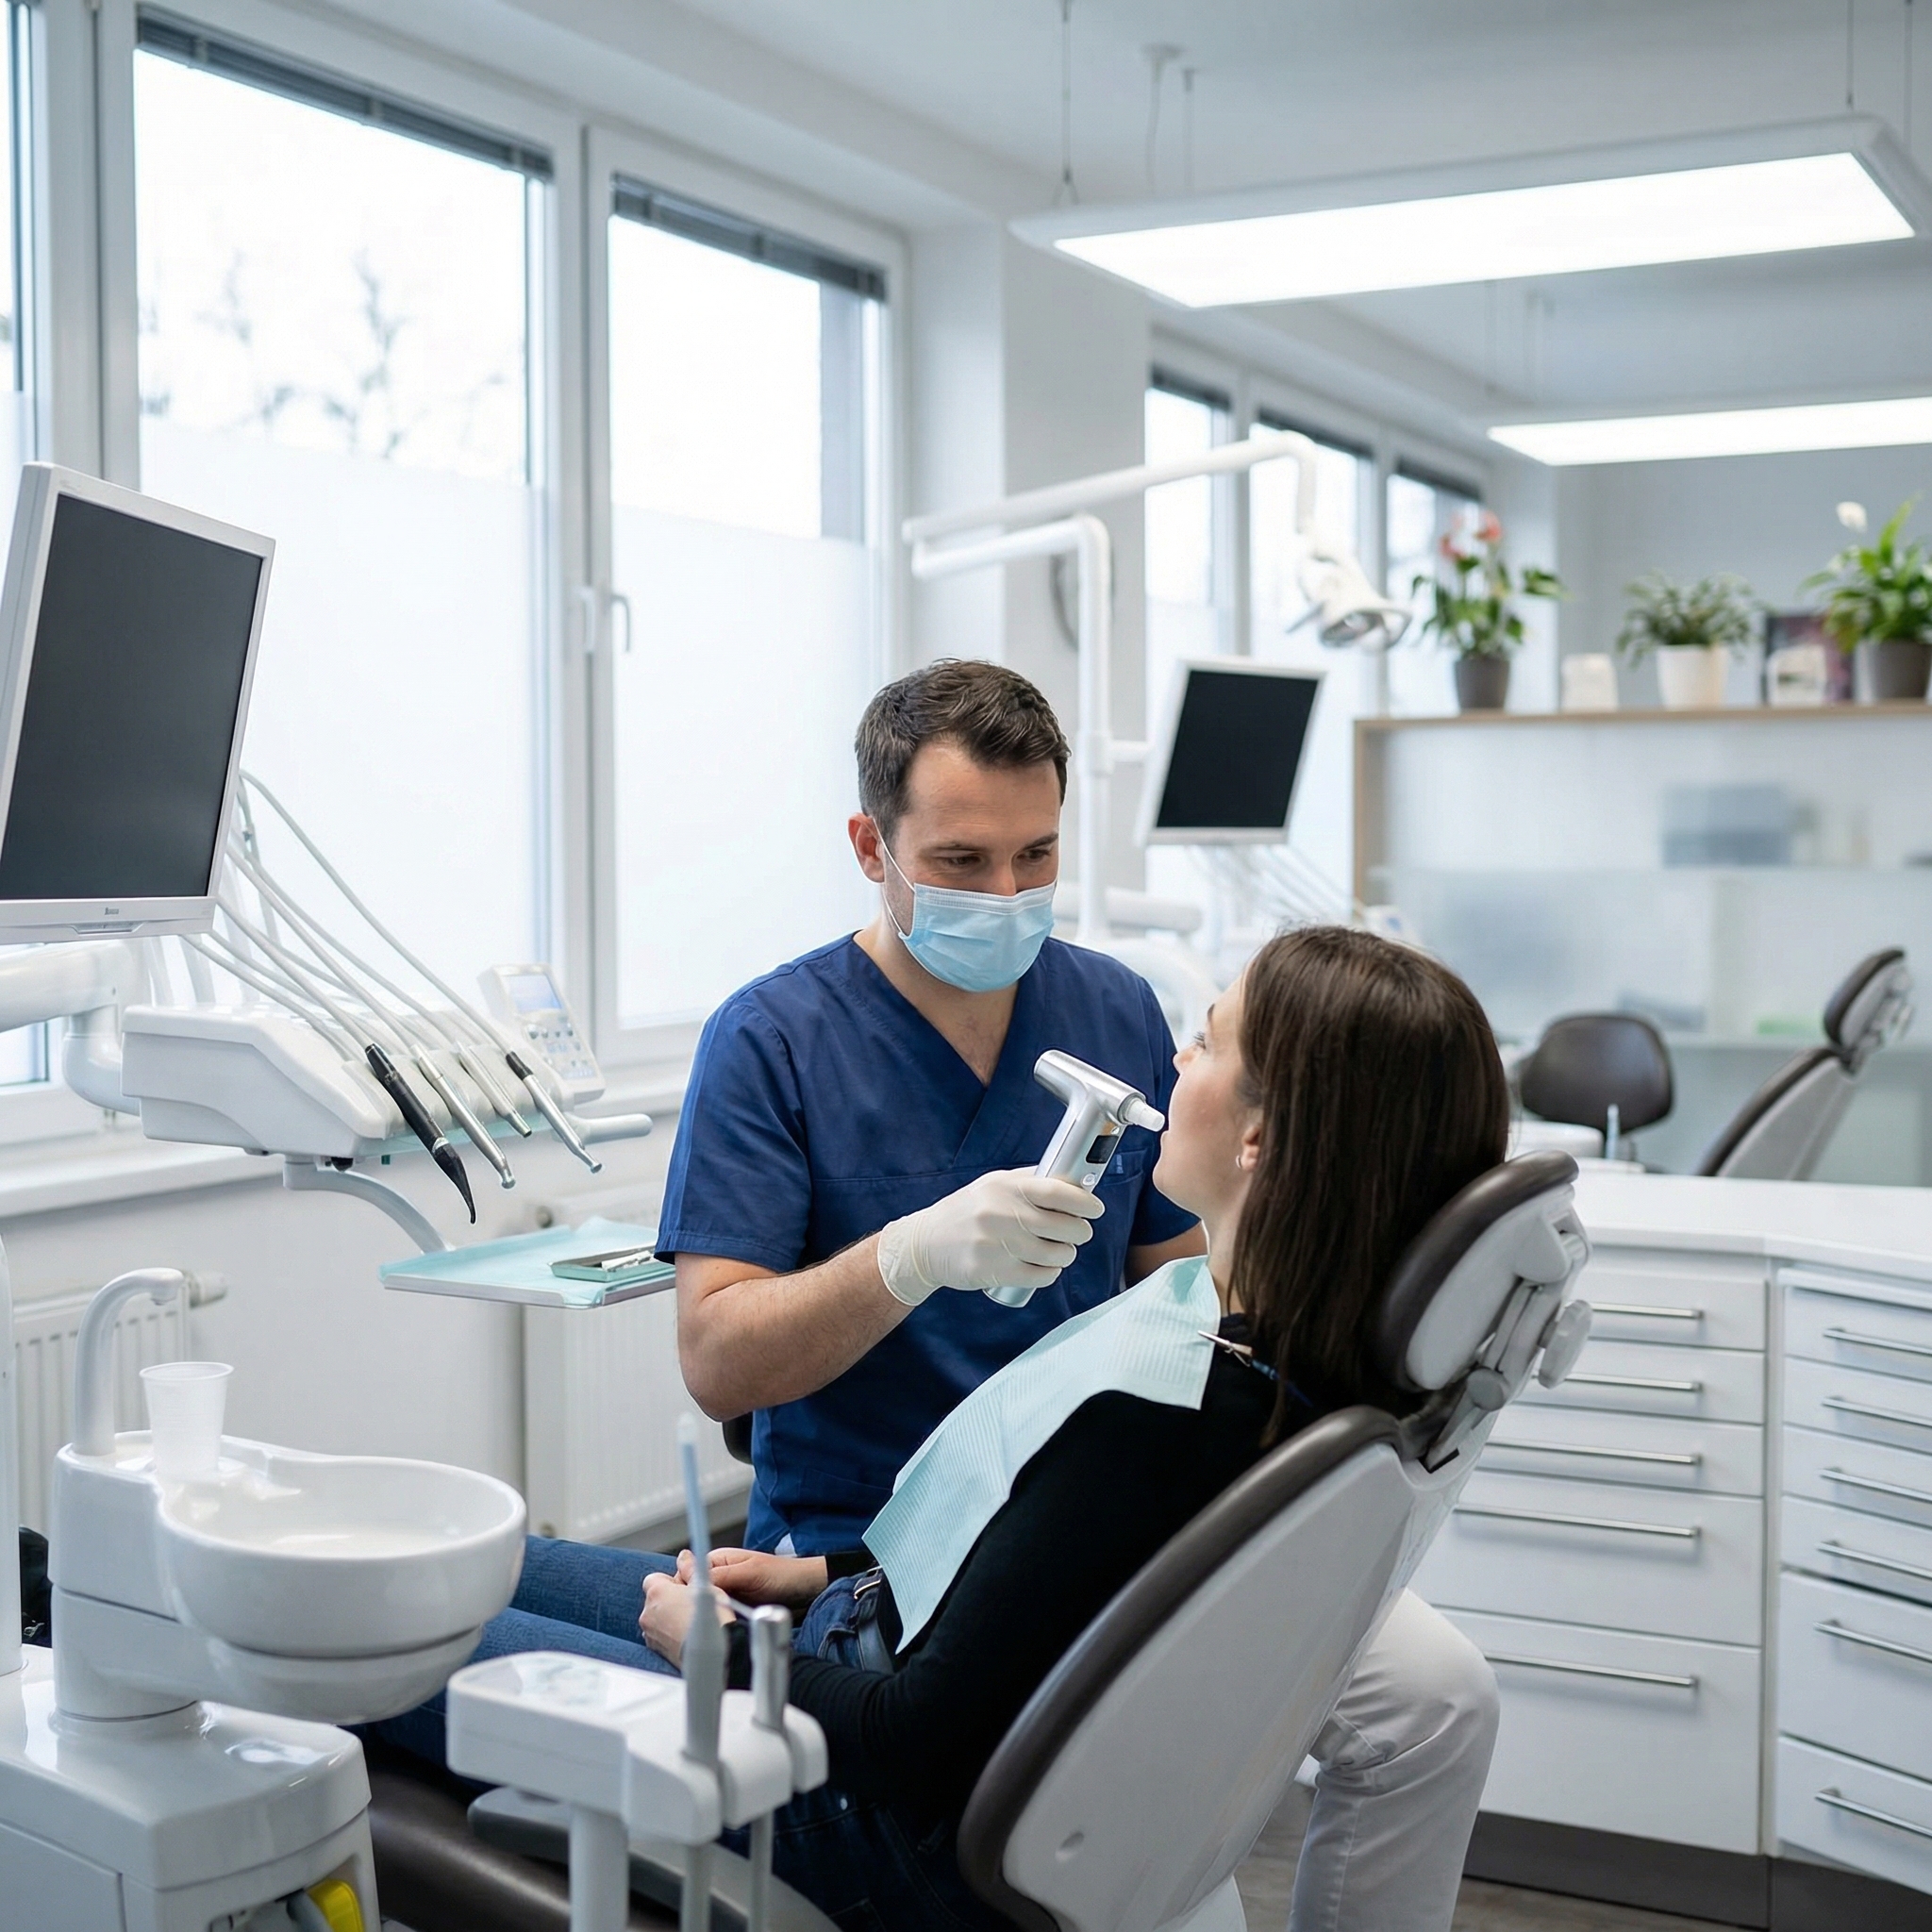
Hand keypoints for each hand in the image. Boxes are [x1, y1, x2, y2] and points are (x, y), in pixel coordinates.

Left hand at [640, 1569, 731, 1669]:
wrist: (712, 1658)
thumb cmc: (711, 1619)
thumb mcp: (705, 1585)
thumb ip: (690, 1568)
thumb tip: (684, 1556)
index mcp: (656, 1593)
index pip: (654, 1578)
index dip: (671, 1581)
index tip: (686, 1587)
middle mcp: (647, 1613)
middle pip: (655, 1599)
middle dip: (670, 1600)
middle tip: (692, 1604)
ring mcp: (650, 1635)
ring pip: (657, 1619)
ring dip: (669, 1618)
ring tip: (692, 1622)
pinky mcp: (655, 1652)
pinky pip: (660, 1636)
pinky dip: (670, 1635)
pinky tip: (688, 1636)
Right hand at [676, 1546, 827, 1614]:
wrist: (807, 1591)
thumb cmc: (783, 1575)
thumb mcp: (750, 1573)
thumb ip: (720, 1574)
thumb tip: (687, 1572)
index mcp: (717, 1561)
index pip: (685, 1576)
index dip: (684, 1591)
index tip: (689, 1606)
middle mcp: (718, 1577)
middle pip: (691, 1594)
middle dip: (693, 1607)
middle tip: (705, 1618)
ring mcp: (725, 1594)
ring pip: (703, 1608)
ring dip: (706, 1617)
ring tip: (712, 1627)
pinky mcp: (733, 1610)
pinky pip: (716, 1617)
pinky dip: (716, 1624)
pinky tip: (718, 1633)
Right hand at [877, 1168, 1103, 1306]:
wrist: (925, 1244)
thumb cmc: (966, 1212)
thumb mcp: (992, 1185)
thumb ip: (1029, 1181)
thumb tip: (1072, 1181)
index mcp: (1007, 1187)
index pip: (1059, 1192)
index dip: (1085, 1202)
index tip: (1096, 1209)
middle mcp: (1004, 1214)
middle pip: (1066, 1227)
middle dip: (1079, 1232)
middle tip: (1076, 1233)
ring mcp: (999, 1245)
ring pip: (1057, 1254)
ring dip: (1066, 1255)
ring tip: (1060, 1251)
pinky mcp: (994, 1271)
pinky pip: (1041, 1276)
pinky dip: (1050, 1273)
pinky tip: (1046, 1267)